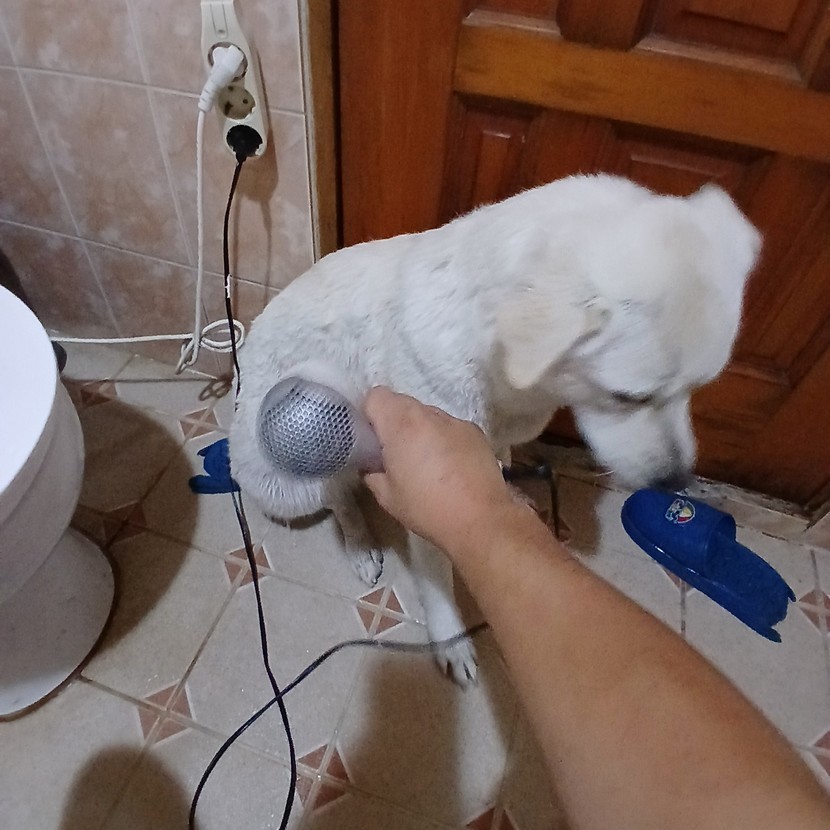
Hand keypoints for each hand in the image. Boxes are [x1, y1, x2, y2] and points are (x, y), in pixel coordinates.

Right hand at [362, 387, 513, 550]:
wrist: (481, 519)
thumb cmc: (427, 508)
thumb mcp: (387, 497)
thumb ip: (372, 472)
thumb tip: (372, 464)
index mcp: (401, 424)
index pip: (375, 396)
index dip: (369, 415)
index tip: (371, 439)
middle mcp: (429, 414)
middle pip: (402, 403)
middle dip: (393, 423)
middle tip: (395, 454)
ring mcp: (455, 421)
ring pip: (427, 415)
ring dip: (419, 430)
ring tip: (425, 462)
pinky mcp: (475, 432)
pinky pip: (449, 427)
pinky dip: (443, 438)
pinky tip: (449, 466)